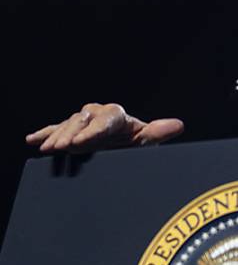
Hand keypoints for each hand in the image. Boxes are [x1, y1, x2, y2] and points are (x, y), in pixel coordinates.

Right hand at [25, 103, 183, 153]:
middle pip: (82, 120)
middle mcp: (97, 115)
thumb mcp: (146, 142)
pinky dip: (45, 134)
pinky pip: (56, 130)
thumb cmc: (137, 144)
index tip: (82, 143)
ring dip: (57, 136)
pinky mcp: (71, 131)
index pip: (106, 120)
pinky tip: (32, 140)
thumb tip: (178, 125)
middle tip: (62, 147)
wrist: (126, 148)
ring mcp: (83, 123)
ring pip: (68, 125)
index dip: (94, 131)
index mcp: (117, 116)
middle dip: (71, 134)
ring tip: (48, 149)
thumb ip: (157, 134)